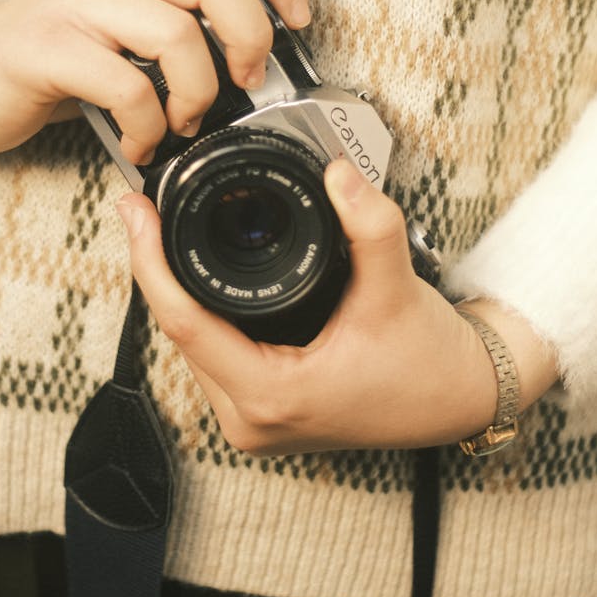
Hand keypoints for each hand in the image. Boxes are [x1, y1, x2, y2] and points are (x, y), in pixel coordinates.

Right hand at [0, 0, 310, 155]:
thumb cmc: (66, 52)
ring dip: (198, 94)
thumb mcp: (129, 16)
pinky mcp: (48, 49)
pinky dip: (148, 126)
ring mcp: (77, 1)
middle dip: (250, 37)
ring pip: (177, 34)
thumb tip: (263, 57)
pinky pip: (126, 87)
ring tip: (184, 122)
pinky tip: (141, 140)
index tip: (297, 19)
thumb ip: (184, 15)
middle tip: (245, 80)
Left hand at [119, 158, 558, 453]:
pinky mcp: (263, 413)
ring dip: (178, 291)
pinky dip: (203, 313)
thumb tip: (337, 173)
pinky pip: (212, 357)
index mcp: (273, 396)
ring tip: (163, 232)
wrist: (461, 396)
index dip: (151, 262)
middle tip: (146, 209)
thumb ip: (370, 225)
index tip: (136, 213)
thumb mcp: (397, 287)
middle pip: (180, 333)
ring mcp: (254, 423)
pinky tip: (197, 275)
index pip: (185, 323)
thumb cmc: (431, 360)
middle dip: (158, 269)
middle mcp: (253, 419)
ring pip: (192, 346)